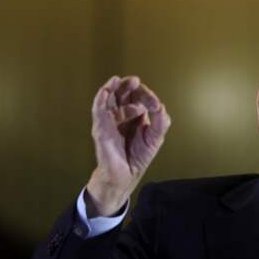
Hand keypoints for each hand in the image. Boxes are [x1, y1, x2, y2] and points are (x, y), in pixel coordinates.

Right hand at [85, 76, 170, 216]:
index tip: (155, 104)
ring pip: (109, 98)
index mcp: (134, 116)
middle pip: (121, 94)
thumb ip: (160, 121)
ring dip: (116, 88)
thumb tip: (159, 105)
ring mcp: (108, 121)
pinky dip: (101, 98)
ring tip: (125, 82)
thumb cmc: (137, 157)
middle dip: (128, 86)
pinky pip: (98, 110)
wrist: (124, 177)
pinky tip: (107, 89)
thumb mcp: (155, 137)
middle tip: (135, 81)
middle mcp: (120, 116)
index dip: (145, 95)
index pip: (137, 98)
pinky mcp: (101, 129)